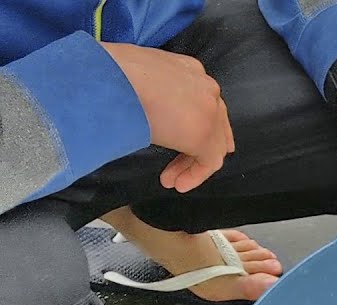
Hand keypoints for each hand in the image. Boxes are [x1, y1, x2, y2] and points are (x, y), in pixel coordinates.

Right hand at [102, 43, 233, 192]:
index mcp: (189, 70)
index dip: (191, 124)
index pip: (201, 102)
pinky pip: (210, 161)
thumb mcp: (134, 77)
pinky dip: (196, 175)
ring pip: (213, 143)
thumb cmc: (106, 74)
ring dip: (192, 164)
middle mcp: (205, 87)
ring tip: (171, 180)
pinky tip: (177, 183)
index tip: (176, 139)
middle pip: (214, 123)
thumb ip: (151, 92)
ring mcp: (208, 110)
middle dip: (198, 148)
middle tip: (179, 166)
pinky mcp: (204, 133)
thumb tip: (145, 108)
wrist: (104, 78)